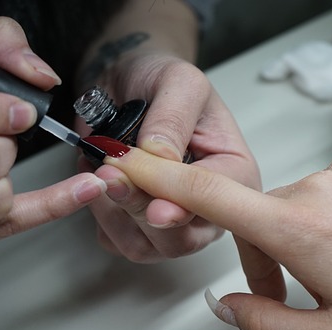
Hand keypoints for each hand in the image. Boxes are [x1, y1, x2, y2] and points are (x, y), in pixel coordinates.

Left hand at [76, 51, 260, 261]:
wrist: (125, 84)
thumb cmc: (161, 81)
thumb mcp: (178, 81)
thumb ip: (174, 116)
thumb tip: (162, 157)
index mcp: (234, 174)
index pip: (214, 201)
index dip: (176, 195)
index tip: (143, 179)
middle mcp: (208, 208)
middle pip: (183, 239)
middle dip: (140, 207)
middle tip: (111, 174)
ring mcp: (175, 225)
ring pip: (146, 247)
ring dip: (114, 212)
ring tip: (100, 169)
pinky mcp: (139, 230)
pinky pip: (118, 243)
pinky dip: (100, 217)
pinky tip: (97, 182)